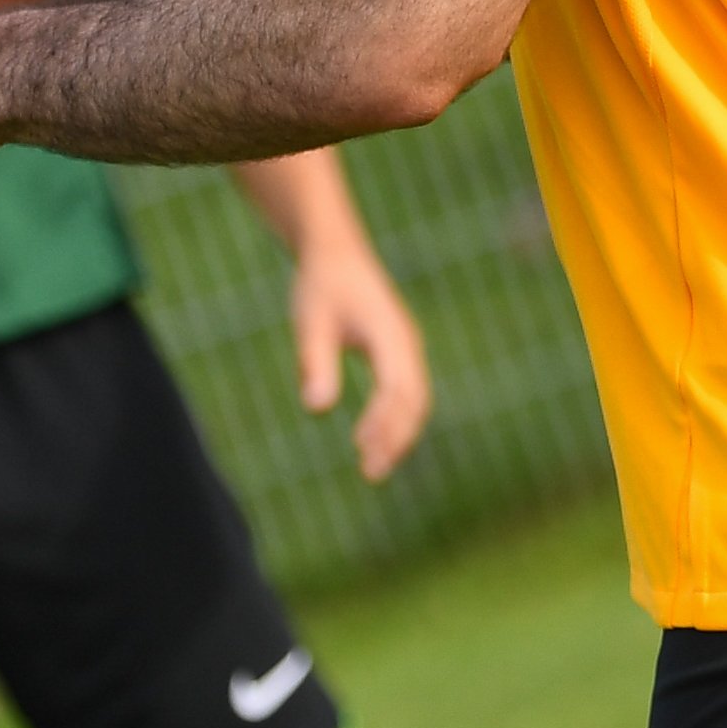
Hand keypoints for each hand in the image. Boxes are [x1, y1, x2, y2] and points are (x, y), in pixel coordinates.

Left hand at [288, 228, 435, 481]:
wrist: (336, 253)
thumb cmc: (321, 287)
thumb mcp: (311, 323)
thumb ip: (315, 363)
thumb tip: (316, 408)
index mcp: (389, 334)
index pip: (395, 388)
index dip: (383, 422)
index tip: (362, 450)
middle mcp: (406, 343)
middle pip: (414, 400)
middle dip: (396, 439)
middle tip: (371, 474)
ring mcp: (407, 349)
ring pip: (415, 400)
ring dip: (398, 435)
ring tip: (372, 468)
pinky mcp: (399, 354)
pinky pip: (406, 394)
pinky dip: (395, 421)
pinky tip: (371, 442)